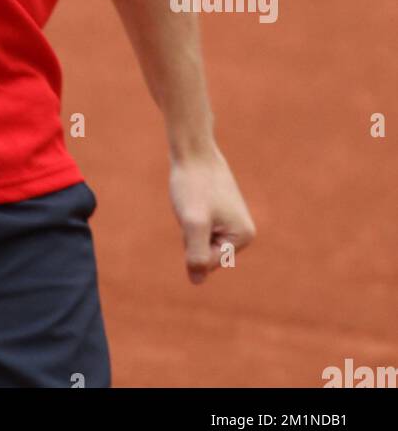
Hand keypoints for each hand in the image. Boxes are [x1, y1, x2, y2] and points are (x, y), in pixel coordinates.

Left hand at [168, 145, 255, 283]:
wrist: (192, 149)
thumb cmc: (193, 184)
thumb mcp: (193, 222)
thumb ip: (196, 254)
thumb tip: (196, 281)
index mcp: (243, 237)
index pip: (208, 263)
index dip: (191, 241)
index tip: (195, 214)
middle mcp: (243, 231)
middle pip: (205, 253)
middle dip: (191, 235)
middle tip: (193, 207)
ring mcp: (231, 221)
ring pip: (198, 240)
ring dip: (189, 225)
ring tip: (193, 201)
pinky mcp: (219, 212)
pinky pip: (196, 227)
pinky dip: (188, 217)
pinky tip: (193, 198)